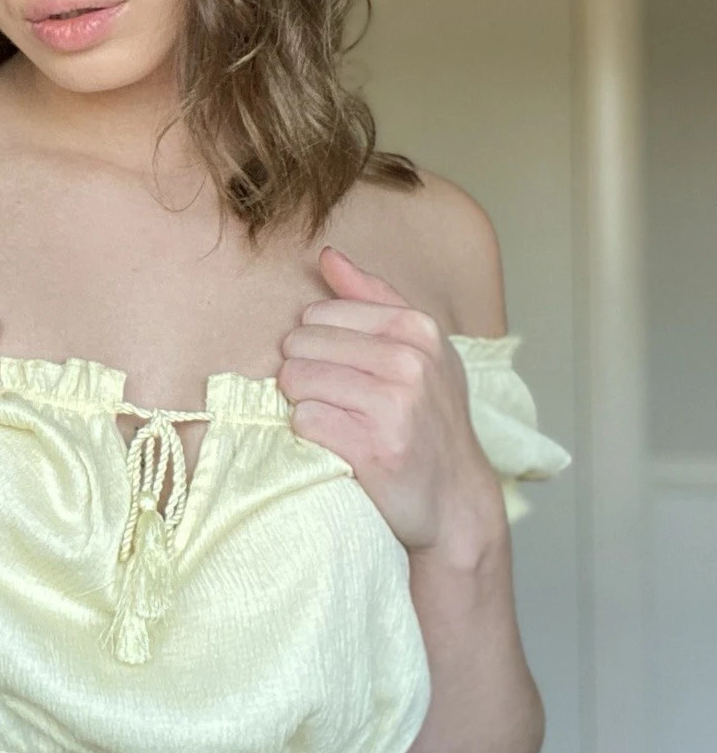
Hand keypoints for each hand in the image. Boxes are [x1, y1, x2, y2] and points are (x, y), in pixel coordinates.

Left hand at [277, 247, 498, 553]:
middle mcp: (409, 362)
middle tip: (334, 398)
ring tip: (334, 417)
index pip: (319, 313)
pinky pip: (304, 419)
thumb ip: (371, 296)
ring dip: (303, 402)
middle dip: (304, 371)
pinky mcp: (373, 448)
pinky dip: (309, 432)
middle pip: (301, 344)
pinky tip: (337, 441)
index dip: (316, 343)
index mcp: (418, 329)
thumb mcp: (419, 348)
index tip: (341, 368)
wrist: (455, 497)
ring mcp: (394, 406)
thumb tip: (327, 255)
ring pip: (297, 380)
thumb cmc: (430, 417)